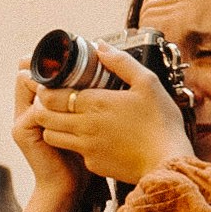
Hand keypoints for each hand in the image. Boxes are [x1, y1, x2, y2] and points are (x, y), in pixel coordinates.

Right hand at [0, 62, 92, 211]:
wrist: (68, 187)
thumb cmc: (81, 154)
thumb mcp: (84, 122)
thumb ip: (85, 98)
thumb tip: (104, 73)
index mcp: (39, 103)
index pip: (35, 71)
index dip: (50, 60)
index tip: (73, 52)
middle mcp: (25, 107)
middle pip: (26, 72)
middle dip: (48, 65)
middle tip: (71, 58)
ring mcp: (21, 118)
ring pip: (28, 84)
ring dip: (50, 79)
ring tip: (73, 73)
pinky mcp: (23, 130)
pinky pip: (35, 107)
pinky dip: (52, 101)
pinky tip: (73, 98)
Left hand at [20, 47, 195, 190]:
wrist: (168, 163)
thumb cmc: (161, 122)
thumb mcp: (148, 83)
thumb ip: (121, 62)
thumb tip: (101, 47)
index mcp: (95, 102)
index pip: (51, 95)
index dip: (45, 89)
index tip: (50, 84)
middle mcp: (84, 126)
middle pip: (44, 116)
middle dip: (43, 106)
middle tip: (52, 100)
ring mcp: (86, 147)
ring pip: (51, 135)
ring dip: (53, 125)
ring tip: (65, 118)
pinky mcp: (93, 164)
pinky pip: (73, 151)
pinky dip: (74, 143)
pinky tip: (88, 137)